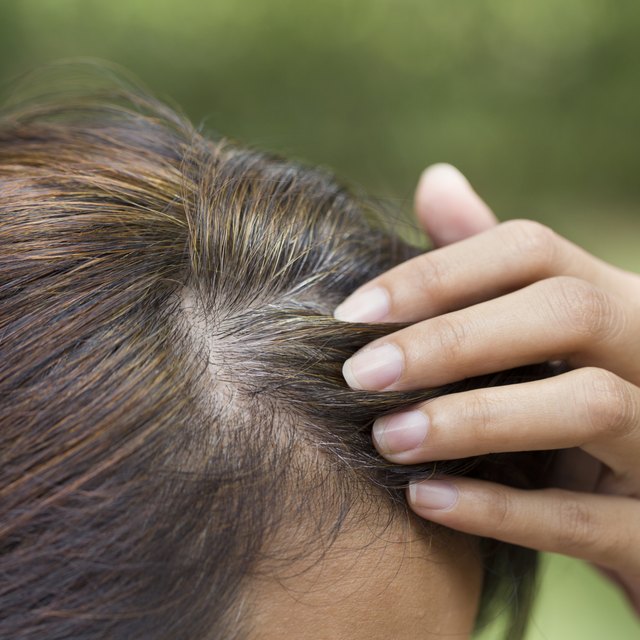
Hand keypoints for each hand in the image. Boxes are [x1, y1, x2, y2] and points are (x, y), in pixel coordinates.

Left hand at [334, 164, 639, 614]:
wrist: (638, 501)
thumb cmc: (568, 404)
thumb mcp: (540, 332)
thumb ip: (488, 266)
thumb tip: (436, 179)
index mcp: (614, 299)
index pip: (531, 249)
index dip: (437, 272)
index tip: (351, 311)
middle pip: (567, 311)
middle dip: (453, 340)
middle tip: (359, 375)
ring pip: (590, 406)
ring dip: (474, 421)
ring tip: (386, 438)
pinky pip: (588, 520)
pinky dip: (501, 509)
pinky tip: (424, 498)